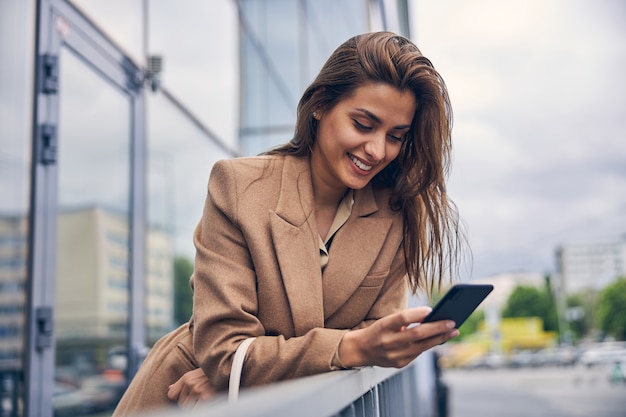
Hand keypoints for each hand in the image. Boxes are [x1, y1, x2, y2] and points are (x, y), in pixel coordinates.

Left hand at [167, 368, 215, 408]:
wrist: (230, 369)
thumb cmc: (214, 374)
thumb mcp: (197, 374)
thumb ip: (183, 382)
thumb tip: (169, 389)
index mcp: (187, 377)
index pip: (172, 394)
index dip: (179, 397)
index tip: (188, 397)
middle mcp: (190, 383)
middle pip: (180, 403)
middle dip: (188, 403)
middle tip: (200, 398)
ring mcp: (197, 391)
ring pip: (187, 408)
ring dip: (194, 407)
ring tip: (204, 400)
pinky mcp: (206, 398)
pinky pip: (195, 411)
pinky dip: (200, 409)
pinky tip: (207, 402)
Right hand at [338, 306, 458, 368]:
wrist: (361, 350)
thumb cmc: (378, 331)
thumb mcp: (387, 321)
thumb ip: (405, 320)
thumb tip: (430, 317)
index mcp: (383, 326)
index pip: (402, 318)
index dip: (418, 313)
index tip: (432, 309)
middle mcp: (388, 342)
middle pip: (417, 334)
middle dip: (437, 328)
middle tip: (452, 323)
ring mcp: (394, 355)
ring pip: (422, 346)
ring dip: (440, 338)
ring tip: (453, 332)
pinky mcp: (399, 364)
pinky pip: (418, 353)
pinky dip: (429, 345)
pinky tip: (439, 339)